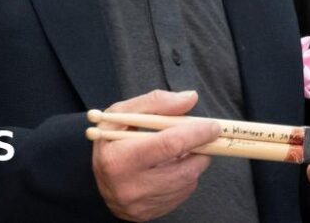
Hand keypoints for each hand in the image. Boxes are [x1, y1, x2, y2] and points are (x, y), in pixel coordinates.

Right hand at [90, 90, 218, 220]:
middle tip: (204, 137)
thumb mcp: (122, 114)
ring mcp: (140, 205)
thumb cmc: (112, 140)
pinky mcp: (149, 214)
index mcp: (119, 159)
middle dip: (201, 150)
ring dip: (193, 162)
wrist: (97, 178)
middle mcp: (129, 187)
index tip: (212, 126)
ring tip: (181, 151)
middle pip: (184, 169)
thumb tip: (190, 98)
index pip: (169, 145)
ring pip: (187, 182)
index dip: (196, 134)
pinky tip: (172, 167)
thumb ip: (156, 102)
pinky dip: (185, 177)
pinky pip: (182, 194)